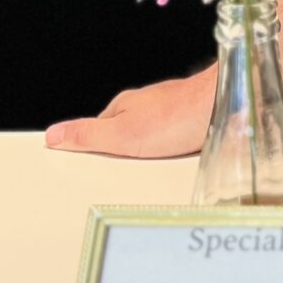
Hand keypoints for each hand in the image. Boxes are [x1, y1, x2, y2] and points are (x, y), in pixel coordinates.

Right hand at [46, 68, 214, 159]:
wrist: (228, 105)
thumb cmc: (179, 116)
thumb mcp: (122, 134)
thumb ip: (87, 135)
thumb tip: (54, 134)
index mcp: (124, 107)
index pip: (96, 130)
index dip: (89, 150)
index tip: (79, 167)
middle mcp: (148, 108)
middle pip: (125, 137)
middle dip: (123, 157)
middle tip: (122, 176)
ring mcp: (172, 115)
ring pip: (153, 142)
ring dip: (152, 157)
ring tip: (152, 173)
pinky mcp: (193, 124)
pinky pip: (176, 143)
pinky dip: (174, 153)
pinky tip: (178, 163)